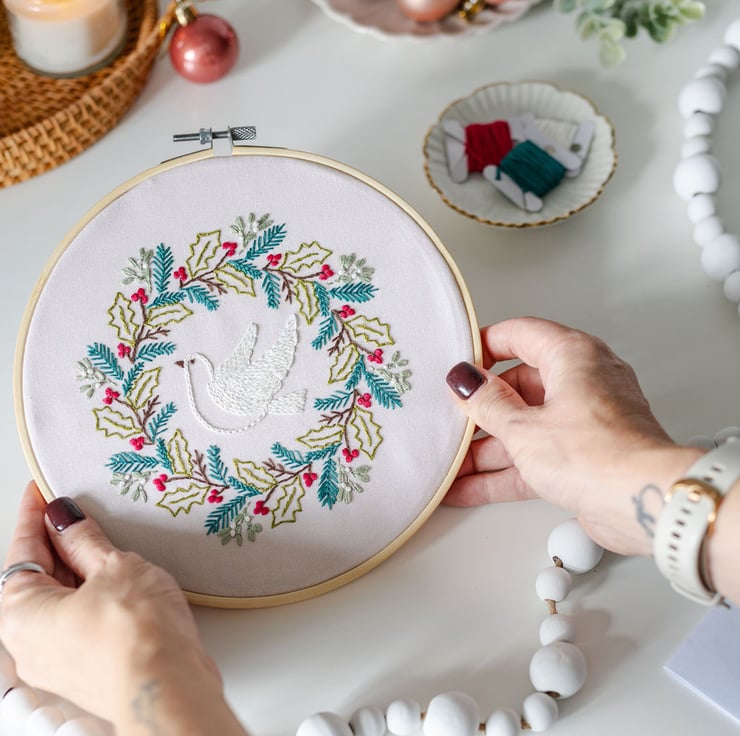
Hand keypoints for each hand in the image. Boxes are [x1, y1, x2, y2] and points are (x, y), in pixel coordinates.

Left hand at [0, 482, 246, 734]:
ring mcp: (56, 661)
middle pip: (37, 578)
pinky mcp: (86, 670)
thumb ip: (85, 540)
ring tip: (102, 540)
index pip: (22, 550)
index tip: (41, 491)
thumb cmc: (135, 633)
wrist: (168, 688)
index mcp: (20, 613)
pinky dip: (90, 595)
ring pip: (60, 602)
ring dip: (77, 570)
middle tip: (75, 511)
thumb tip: (67, 519)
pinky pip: (78, 621)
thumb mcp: (113, 566)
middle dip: (56, 543)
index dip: (34, 515)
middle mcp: (28, 644)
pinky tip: (115, 578)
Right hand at [444, 317, 702, 555]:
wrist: (645, 503)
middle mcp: (583, 382)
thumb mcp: (523, 427)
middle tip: (450, 418)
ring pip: (525, 426)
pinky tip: (469, 487)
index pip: (520, 334)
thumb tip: (466, 383)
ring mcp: (584, 421)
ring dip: (486, 448)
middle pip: (518, 386)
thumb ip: (487, 404)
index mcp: (572, 356)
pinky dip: (504, 471)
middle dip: (480, 409)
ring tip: (451, 462)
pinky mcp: (584, 457)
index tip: (459, 364)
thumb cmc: (600, 454)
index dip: (484, 345)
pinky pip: (535, 456)